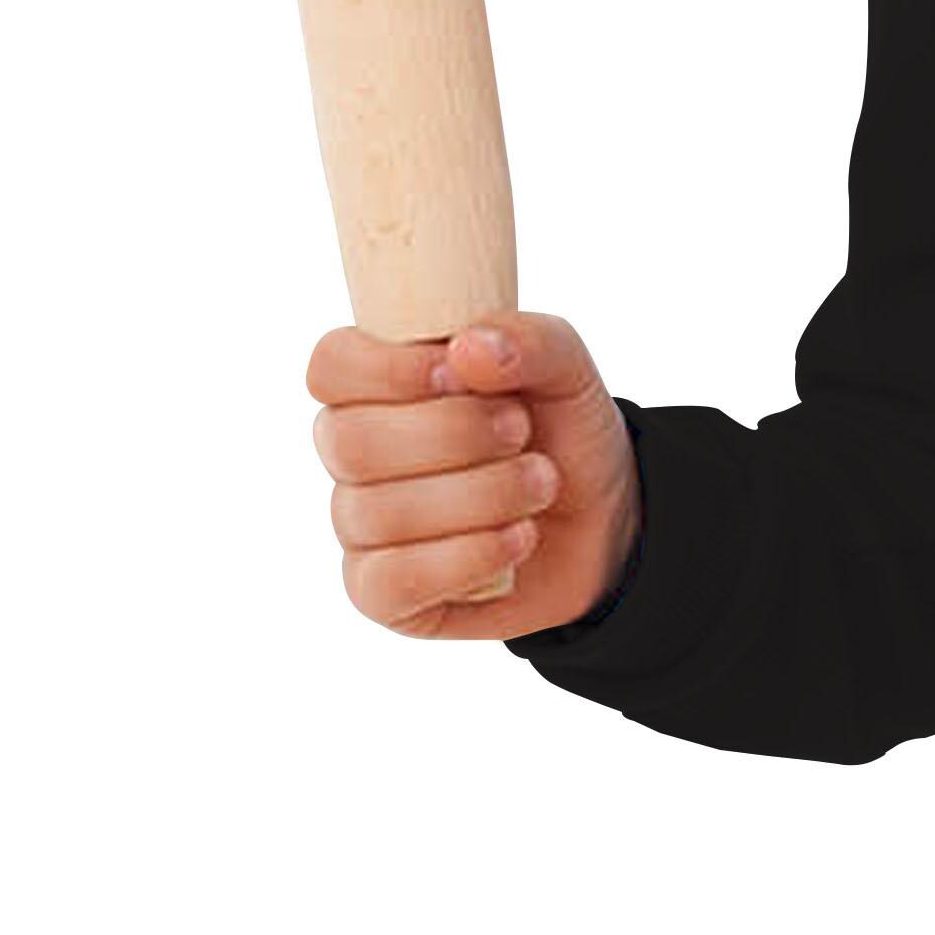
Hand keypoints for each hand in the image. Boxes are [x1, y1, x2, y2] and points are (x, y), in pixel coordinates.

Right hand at [305, 307, 642, 638]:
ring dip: (482, 495)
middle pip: (351, 442)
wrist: (603, 522)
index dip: (386, 369)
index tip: (459, 373)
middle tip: (521, 432)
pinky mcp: (381, 593)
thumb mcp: (568, 372)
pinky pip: (392, 580)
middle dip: (454, 434)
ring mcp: (361, 528)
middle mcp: (355, 457)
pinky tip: (518, 539)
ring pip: (379, 513)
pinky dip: (469, 556)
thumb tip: (466, 347)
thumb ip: (529, 340)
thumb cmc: (561, 435)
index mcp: (379, 388)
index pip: (331, 368)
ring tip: (541, 484)